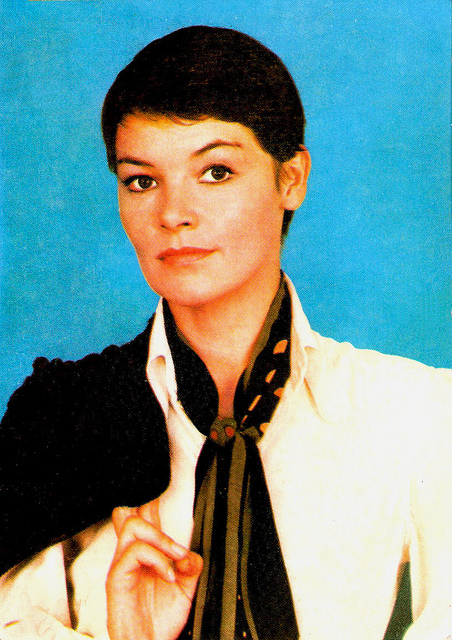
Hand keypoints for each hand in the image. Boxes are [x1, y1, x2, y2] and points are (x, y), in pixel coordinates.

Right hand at [106, 498, 202, 639]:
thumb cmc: (161, 622)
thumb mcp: (186, 589)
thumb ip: (190, 566)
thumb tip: (190, 553)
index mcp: (145, 555)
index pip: (143, 519)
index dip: (152, 504)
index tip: (164, 501)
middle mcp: (131, 556)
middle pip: (133, 514)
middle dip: (155, 514)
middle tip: (176, 541)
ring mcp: (122, 566)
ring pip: (133, 526)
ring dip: (160, 538)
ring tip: (176, 558)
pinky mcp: (116, 578)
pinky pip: (133, 552)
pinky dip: (157, 559)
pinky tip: (168, 575)